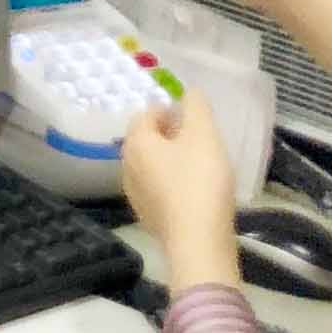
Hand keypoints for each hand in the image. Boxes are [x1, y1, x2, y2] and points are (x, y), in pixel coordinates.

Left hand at [119, 88, 240, 281]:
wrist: (198, 241)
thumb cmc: (200, 181)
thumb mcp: (203, 135)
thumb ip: (196, 107)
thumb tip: (189, 91)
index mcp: (136, 143)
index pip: (146, 114)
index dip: (169, 111)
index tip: (193, 118)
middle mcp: (127, 166)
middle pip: (146, 140)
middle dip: (170, 135)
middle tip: (199, 139)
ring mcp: (135, 195)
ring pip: (152, 166)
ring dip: (172, 160)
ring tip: (201, 164)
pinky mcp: (149, 218)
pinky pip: (159, 190)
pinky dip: (173, 183)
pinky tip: (196, 191)